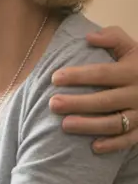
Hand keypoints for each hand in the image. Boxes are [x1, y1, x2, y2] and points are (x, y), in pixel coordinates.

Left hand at [51, 26, 137, 153]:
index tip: (54, 78)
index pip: (103, 73)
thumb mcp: (132, 48)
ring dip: (90, 126)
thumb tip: (89, 36)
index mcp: (133, 71)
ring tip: (65, 125)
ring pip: (116, 122)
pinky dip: (114, 144)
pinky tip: (94, 147)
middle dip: (78, 103)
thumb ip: (114, 37)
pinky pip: (131, 139)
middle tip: (53, 104)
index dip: (79, 76)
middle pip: (105, 100)